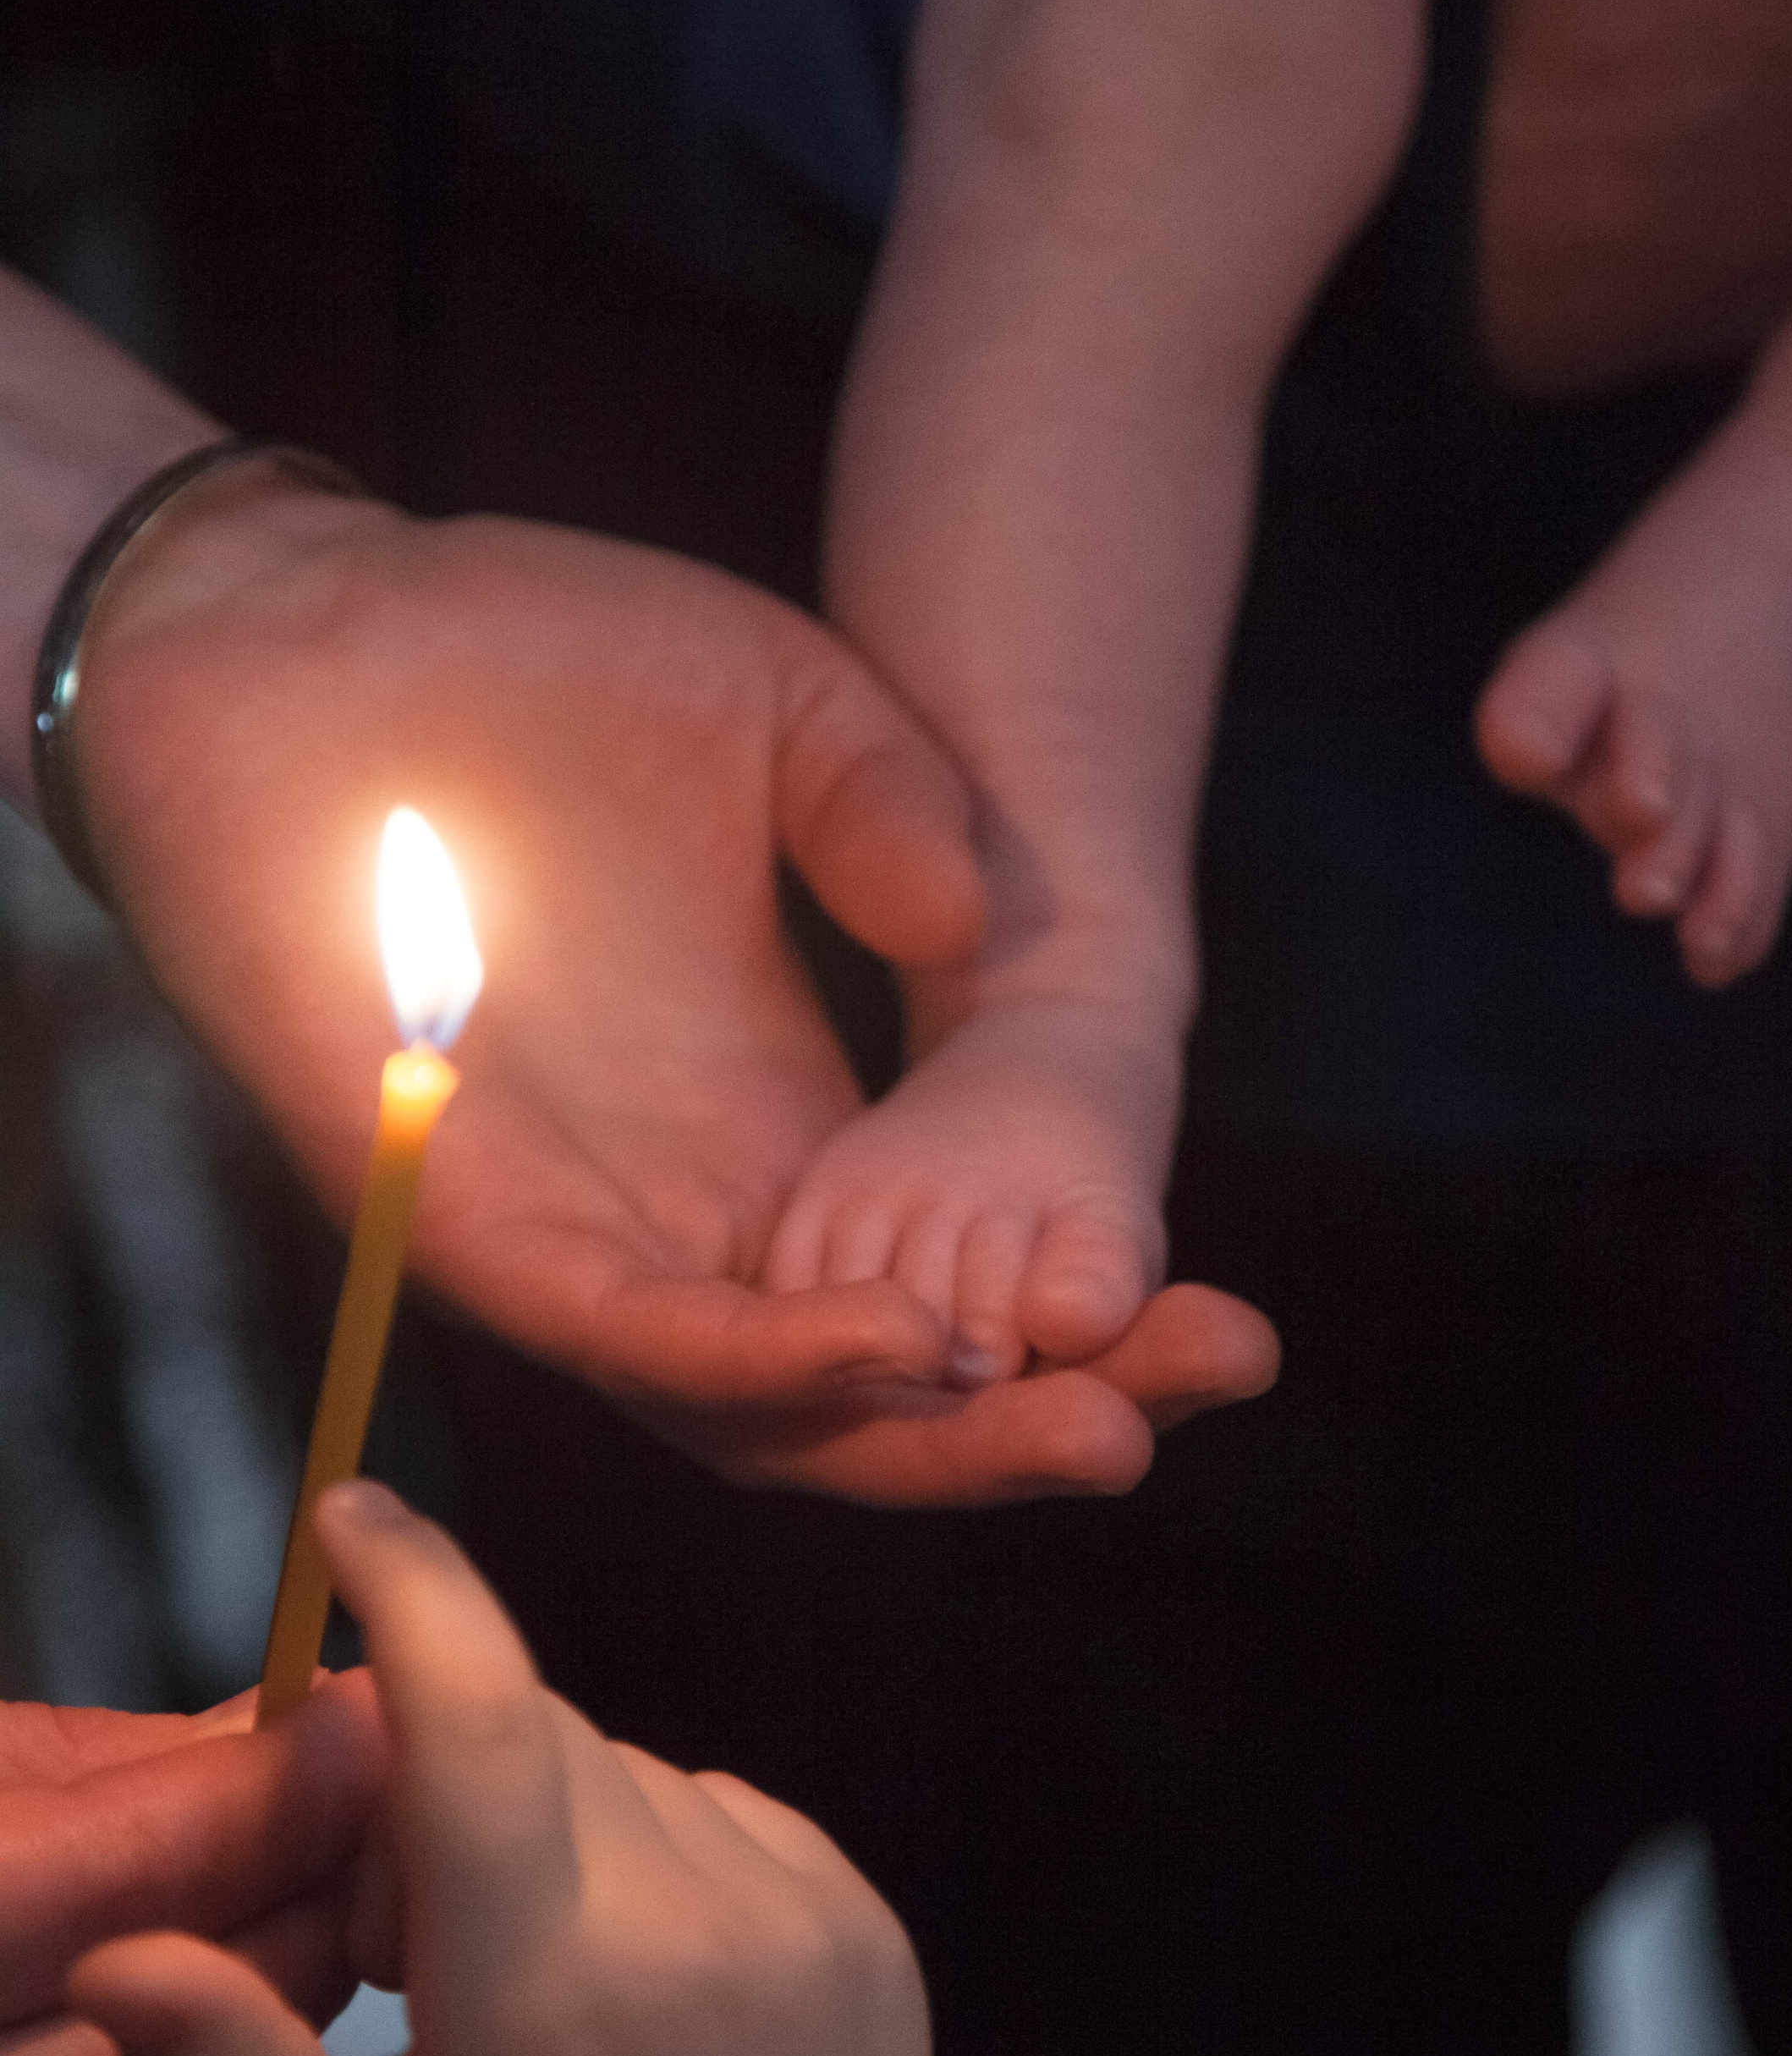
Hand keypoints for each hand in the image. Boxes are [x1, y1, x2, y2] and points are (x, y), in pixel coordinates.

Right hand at [72, 1487, 990, 2055]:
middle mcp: (699, 1927)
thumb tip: (126, 1945)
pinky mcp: (872, 1935)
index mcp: (549, 1995)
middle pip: (541, 1730)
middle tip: (413, 1946)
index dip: (411, 1584)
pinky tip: (633, 1986)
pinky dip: (659, 1851)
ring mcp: (809, 1923)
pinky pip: (730, 1812)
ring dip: (555, 1817)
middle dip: (449, 1774)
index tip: (350, 1510)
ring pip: (635, 1765)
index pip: (476, 1715)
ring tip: (533, 1996)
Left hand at [80, 470, 1273, 1501]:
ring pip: (762, 1413)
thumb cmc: (527, 655)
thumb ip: (893, 809)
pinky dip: (755, 1363)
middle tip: (1198, 1395)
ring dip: (921, 1433)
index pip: (947, 1282)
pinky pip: (628, 1335)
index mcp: (776, 1116)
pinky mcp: (474, 1222)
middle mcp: (691, 1204)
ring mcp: (583, 1227)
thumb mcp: (781, 707)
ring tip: (1083, 1421)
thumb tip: (977, 929)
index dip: (1085, 1325)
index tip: (1227, 1327)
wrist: (300, 623)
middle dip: (1039, 1419)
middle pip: (878, 1390)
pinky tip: (888, 1345)